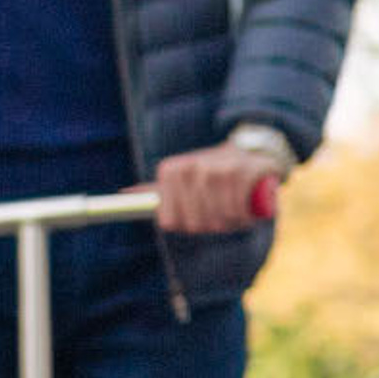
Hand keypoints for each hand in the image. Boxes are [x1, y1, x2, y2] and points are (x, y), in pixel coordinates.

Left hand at [155, 142, 278, 233]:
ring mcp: (215, 170)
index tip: (197, 214)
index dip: (186, 224)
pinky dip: (243, 218)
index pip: (169, 221)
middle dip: (210, 225)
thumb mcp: (185, 175)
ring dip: (229, 222)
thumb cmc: (215, 172)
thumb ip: (157, 187)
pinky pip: (236, 212)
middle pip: (194, 224)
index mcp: (170, 171)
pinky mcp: (240, 173)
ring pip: (217, 220)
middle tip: (220, 214)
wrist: (252, 152)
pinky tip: (245, 209)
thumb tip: (126, 192)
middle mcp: (190, 169)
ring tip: (234, 209)